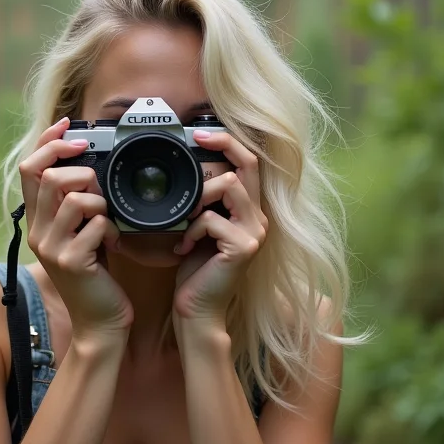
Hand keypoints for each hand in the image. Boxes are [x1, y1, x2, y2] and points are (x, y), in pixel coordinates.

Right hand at [19, 118, 133, 342]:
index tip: (68, 126)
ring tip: (109, 223)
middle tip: (102, 189)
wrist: (100, 321)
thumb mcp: (81, 234)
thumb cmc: (96, 275)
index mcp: (38, 221)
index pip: (30, 169)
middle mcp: (37, 232)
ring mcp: (51, 247)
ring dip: (102, 204)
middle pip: (49, 176)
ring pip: (77, 197)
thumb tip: (90, 168)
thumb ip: (76, 205)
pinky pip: (97, 223)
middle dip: (84, 173)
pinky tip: (115, 244)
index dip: (48, 142)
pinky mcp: (71, 261)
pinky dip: (113, 229)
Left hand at [173, 130, 267, 332]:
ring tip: (184, 225)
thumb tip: (191, 175)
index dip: (229, 142)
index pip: (250, 164)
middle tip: (194, 144)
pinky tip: (184, 248)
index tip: (201, 134)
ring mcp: (255, 232)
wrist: (196, 310)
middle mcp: (259, 219)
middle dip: (221, 148)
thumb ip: (204, 203)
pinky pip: (210, 218)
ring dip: (197, 202)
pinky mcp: (243, 246)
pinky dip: (191, 230)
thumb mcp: (200, 229)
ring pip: (228, 186)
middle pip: (248, 165)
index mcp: (249, 212)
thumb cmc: (195, 271)